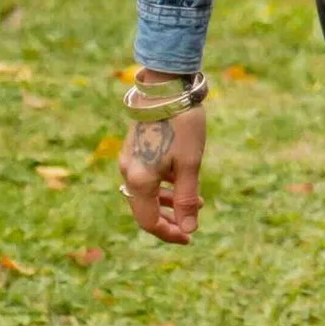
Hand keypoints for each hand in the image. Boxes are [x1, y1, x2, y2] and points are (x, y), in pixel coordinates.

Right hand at [120, 83, 207, 242]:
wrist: (166, 87)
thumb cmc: (181, 126)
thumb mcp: (190, 165)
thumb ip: (187, 199)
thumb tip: (189, 230)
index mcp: (140, 180)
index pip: (149, 221)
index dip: (169, 233)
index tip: (190, 238)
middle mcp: (128, 172)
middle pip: (144, 209)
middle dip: (169, 219)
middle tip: (192, 223)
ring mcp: (129, 159)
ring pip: (145, 192)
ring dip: (168, 201)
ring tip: (195, 201)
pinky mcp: (133, 148)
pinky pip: (145, 177)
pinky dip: (162, 185)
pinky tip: (180, 180)